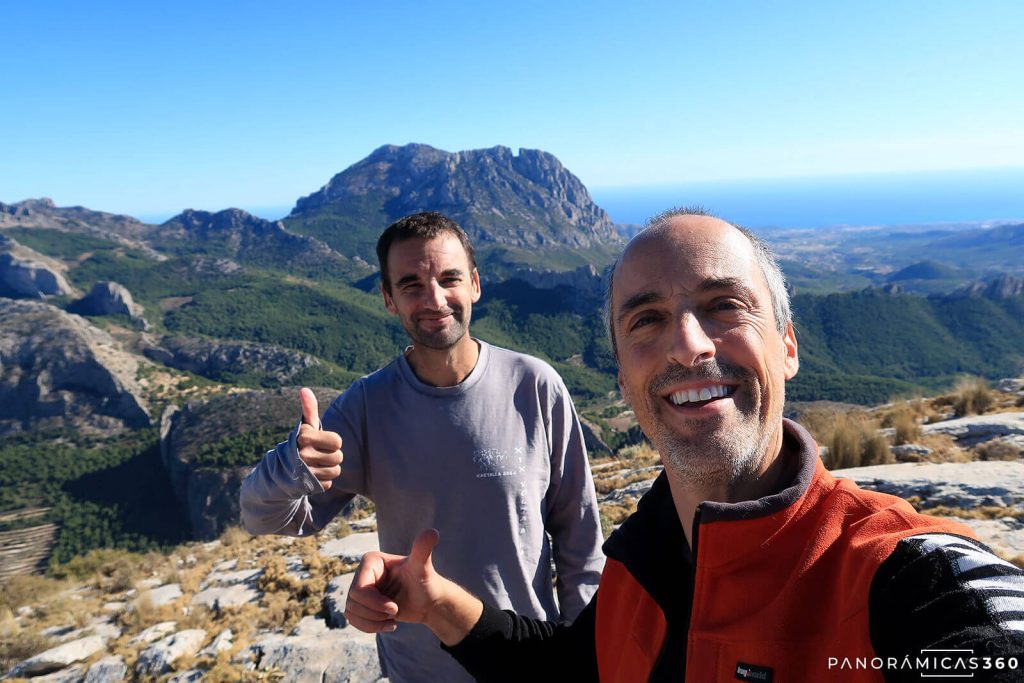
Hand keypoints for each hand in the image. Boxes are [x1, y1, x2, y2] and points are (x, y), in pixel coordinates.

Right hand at [296, 387, 342, 489]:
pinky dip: (323, 480)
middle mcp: (304, 454)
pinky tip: (313, 476)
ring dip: (329, 468)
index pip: (338, 441)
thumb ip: (309, 409)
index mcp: (305, 437)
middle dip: (332, 456)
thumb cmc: (301, 443)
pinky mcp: (308, 486)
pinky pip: (329, 483)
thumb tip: (304, 389)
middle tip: (319, 455)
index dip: (332, 442)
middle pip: (339, 457)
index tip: (321, 442)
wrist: (282, 470)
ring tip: (316, 465)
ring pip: (336, 471)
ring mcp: (305, 472)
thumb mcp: (305, 426)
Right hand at [345, 529, 482, 644]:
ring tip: (392, 619)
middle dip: (375, 613)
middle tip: (396, 612)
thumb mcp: (422, 567)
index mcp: (371, 561)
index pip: (359, 589)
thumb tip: (432, 532)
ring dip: (373, 622)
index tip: (394, 607)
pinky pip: (352, 619)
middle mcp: (362, 573)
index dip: (375, 603)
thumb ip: (423, 550)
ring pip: (351, 612)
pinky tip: (389, 625)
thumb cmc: (426, 581)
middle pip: (353, 602)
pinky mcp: (360, 603)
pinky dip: (369, 627)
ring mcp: (360, 588)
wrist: (428, 600)